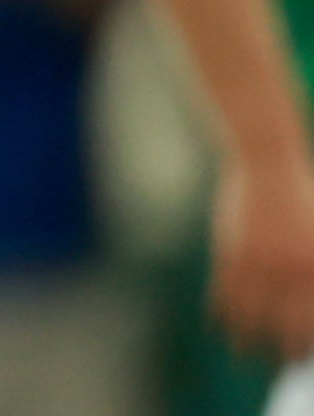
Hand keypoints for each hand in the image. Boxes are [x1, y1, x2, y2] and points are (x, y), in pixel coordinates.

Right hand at [219, 149, 313, 358]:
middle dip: (285, 352)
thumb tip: (309, 299)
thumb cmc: (303, 195)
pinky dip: (221, 312)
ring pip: (252, 317)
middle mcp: (293, 272)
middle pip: (289, 328)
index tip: (302, 357)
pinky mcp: (232, 252)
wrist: (268, 160)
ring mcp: (260, 263)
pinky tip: (219, 323)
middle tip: (282, 363)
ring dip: (247, 340)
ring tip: (242, 352)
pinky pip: (225, 292)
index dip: (308, 344)